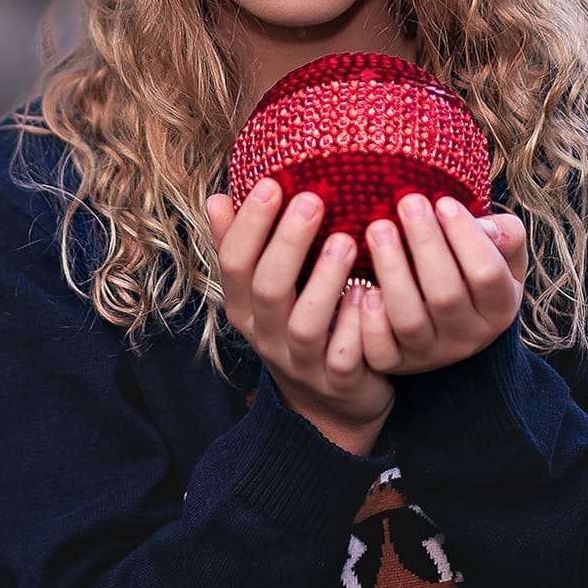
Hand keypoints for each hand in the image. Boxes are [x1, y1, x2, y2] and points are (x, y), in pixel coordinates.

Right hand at [207, 180, 392, 450]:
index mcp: (245, 308)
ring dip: (324, 281)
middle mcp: (267, 336)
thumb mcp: (265, 290)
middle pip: (268, 290)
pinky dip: (356, 326)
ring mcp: (303, 363)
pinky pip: (346, 358)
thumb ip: (242, 247)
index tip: (273, 182)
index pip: (234, 264)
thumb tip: (217, 198)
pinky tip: (370, 295)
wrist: (331, 404)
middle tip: (314, 200)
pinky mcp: (340, 383)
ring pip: (306, 325)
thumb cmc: (299, 324)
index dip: (250, 225)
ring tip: (346, 241)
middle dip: (287, 243)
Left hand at [356, 193, 528, 376]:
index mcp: (499, 308)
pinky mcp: (395, 363)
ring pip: (409, 320)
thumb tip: (488, 226)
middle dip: (425, 243)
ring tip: (378, 228)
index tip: (444, 202)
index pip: (488, 275)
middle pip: (446, 295)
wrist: (450, 322)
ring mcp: (430, 353)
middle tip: (408, 202)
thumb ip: (506, 236)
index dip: (466, 237)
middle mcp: (467, 337)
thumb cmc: (471, 272)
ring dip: (391, 271)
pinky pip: (380, 351)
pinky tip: (362, 285)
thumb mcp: (501, 255)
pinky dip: (369, 320)